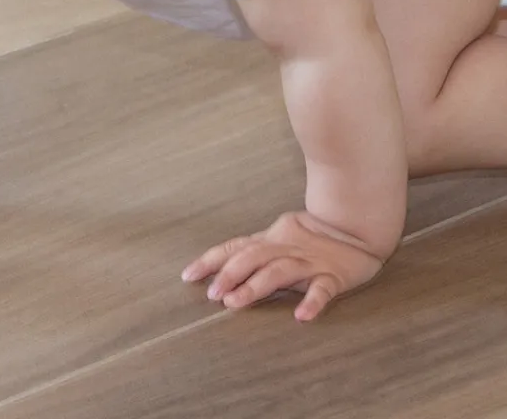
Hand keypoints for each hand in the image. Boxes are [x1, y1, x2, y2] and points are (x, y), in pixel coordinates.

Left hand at [181, 210, 385, 321]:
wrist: (354, 227)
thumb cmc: (309, 236)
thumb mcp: (276, 238)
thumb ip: (252, 252)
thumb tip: (217, 271)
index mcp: (268, 241)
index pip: (233, 248)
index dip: (210, 261)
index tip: (187, 276)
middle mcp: (284, 249)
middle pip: (252, 258)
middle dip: (230, 274)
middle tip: (212, 294)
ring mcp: (308, 262)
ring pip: (279, 271)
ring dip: (256, 286)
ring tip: (236, 302)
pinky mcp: (333, 275)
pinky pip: (323, 289)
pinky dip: (312, 301)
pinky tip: (302, 315)